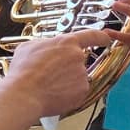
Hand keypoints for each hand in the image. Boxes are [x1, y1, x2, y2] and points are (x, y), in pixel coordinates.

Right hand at [6, 29, 129, 119]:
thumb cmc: (23, 71)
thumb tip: (45, 47)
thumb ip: (44, 44)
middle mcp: (78, 57)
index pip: (91, 35)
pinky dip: (68, 94)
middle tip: (51, 74)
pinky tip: (54, 94)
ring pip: (77, 77)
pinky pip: (77, 91)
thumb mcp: (29, 47)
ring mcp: (81, 75)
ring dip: (66, 81)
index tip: (106, 38)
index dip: (100, 36)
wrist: (24, 94)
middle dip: (67, 67)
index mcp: (67, 43)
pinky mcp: (82, 91)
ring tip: (49, 85)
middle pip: (78, 60)